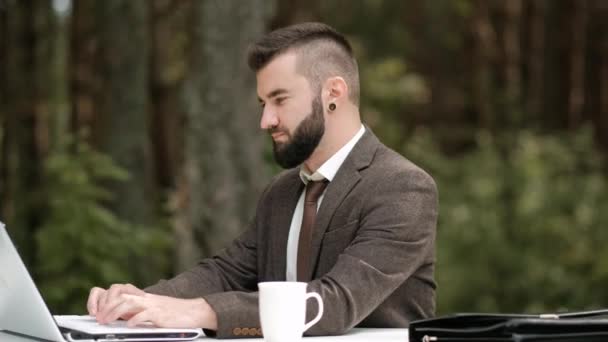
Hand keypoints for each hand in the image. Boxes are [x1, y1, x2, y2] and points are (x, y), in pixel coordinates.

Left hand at [87, 284, 217, 329]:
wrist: (195, 312)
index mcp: (142, 297)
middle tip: (98, 318)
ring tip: (106, 321)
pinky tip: (129, 325)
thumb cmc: (174, 313)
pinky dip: (135, 319)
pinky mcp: (161, 314)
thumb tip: (117, 316)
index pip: (118, 289)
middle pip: (120, 294)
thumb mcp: (152, 309)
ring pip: (128, 302)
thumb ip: (136, 311)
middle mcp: (146, 298)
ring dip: (114, 312)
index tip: (95, 310)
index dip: (104, 297)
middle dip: (105, 306)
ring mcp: (153, 305)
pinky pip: (145, 314)